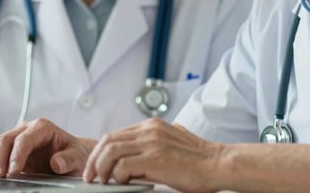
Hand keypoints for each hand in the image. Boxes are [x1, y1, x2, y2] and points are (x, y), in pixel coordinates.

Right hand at [0, 118, 92, 177]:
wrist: (71, 158)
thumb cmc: (74, 154)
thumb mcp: (77, 157)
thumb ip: (68, 159)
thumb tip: (56, 163)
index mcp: (42, 127)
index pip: (24, 139)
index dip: (16, 155)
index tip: (13, 171)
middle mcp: (27, 130)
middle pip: (5, 138)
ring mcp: (17, 138)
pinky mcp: (10, 149)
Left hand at [84, 118, 222, 192]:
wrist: (219, 164)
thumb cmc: (200, 160)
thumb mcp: (174, 140)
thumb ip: (156, 141)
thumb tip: (141, 152)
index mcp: (152, 125)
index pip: (116, 134)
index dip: (101, 151)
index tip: (95, 166)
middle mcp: (150, 130)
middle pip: (108, 140)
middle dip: (94, 159)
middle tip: (91, 176)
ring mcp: (152, 143)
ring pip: (111, 151)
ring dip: (101, 168)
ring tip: (101, 181)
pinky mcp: (155, 158)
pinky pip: (124, 165)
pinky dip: (118, 175)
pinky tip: (122, 183)